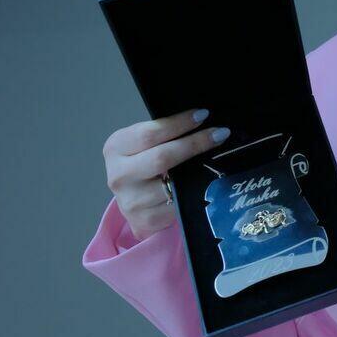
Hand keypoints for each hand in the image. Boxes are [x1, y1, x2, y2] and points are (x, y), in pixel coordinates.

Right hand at [101, 108, 229, 239]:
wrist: (133, 199)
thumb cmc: (143, 162)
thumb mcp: (144, 143)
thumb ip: (164, 133)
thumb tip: (202, 120)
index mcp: (116, 148)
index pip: (150, 133)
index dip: (179, 123)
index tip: (203, 115)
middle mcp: (119, 175)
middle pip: (162, 157)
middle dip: (195, 143)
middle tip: (220, 133)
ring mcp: (131, 201)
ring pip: (173, 184)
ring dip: (200, 171)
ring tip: (218, 158)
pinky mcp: (145, 221)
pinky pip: (178, 205)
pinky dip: (194, 192)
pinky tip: (206, 183)